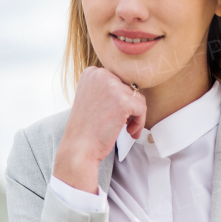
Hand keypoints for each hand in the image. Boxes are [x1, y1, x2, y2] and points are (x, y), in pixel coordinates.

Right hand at [53, 67, 146, 192]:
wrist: (78, 148)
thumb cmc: (86, 129)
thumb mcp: (91, 99)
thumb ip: (106, 89)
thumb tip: (132, 86)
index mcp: (92, 73)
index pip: (118, 80)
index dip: (119, 99)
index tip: (112, 114)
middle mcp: (100, 74)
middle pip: (129, 87)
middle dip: (129, 107)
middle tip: (120, 124)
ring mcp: (112, 86)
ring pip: (138, 97)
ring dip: (135, 116)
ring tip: (125, 129)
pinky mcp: (123, 101)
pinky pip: (142, 108)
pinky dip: (140, 123)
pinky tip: (129, 132)